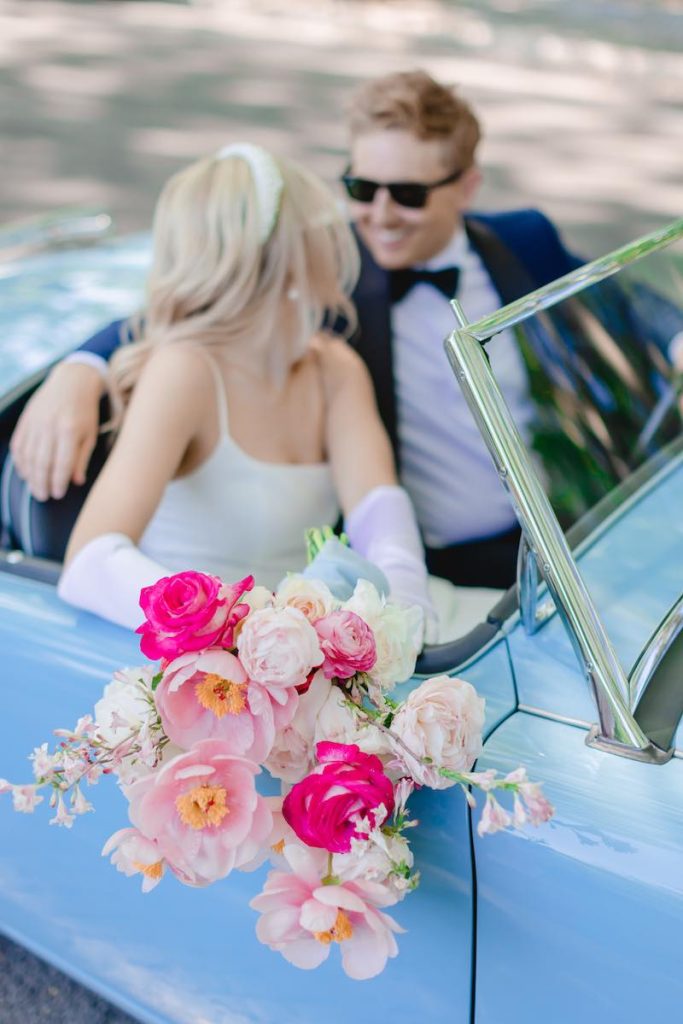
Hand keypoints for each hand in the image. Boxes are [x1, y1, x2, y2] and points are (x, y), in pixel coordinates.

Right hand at [10, 361, 104, 500]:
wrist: (71, 382)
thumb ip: (82, 458)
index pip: (61, 463)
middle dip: (41, 483)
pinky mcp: (25, 420)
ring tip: (35, 489)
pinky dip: (20, 461)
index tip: (58, 495)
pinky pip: (19, 445)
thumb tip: (76, 482)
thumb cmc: (85, 412)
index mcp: (69, 430)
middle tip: (43, 497)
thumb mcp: (90, 435)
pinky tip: (25, 473)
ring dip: (30, 476)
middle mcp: (49, 426)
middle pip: (41, 462)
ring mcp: (35, 422)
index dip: (58, 482)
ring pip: (28, 456)